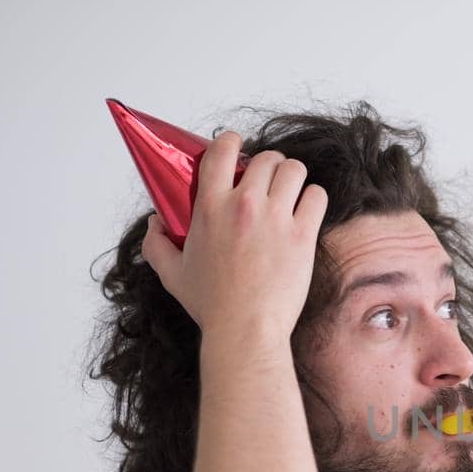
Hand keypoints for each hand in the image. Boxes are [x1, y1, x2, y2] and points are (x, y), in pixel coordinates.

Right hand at [139, 130, 328, 341]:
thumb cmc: (212, 305)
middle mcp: (243, 205)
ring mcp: (275, 218)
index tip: (236, 147)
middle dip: (269, 166)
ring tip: (289, 192)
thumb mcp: (172, 274)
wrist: (245, 330)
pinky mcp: (302, 235)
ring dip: (292, 177)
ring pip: (294, 170)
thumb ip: (156, 244)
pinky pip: (317, 195)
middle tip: (268, 182)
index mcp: (210, 207)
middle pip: (266, 158)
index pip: (221, 151)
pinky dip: (313, 198)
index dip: (232, 141)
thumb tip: (155, 223)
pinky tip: (306, 211)